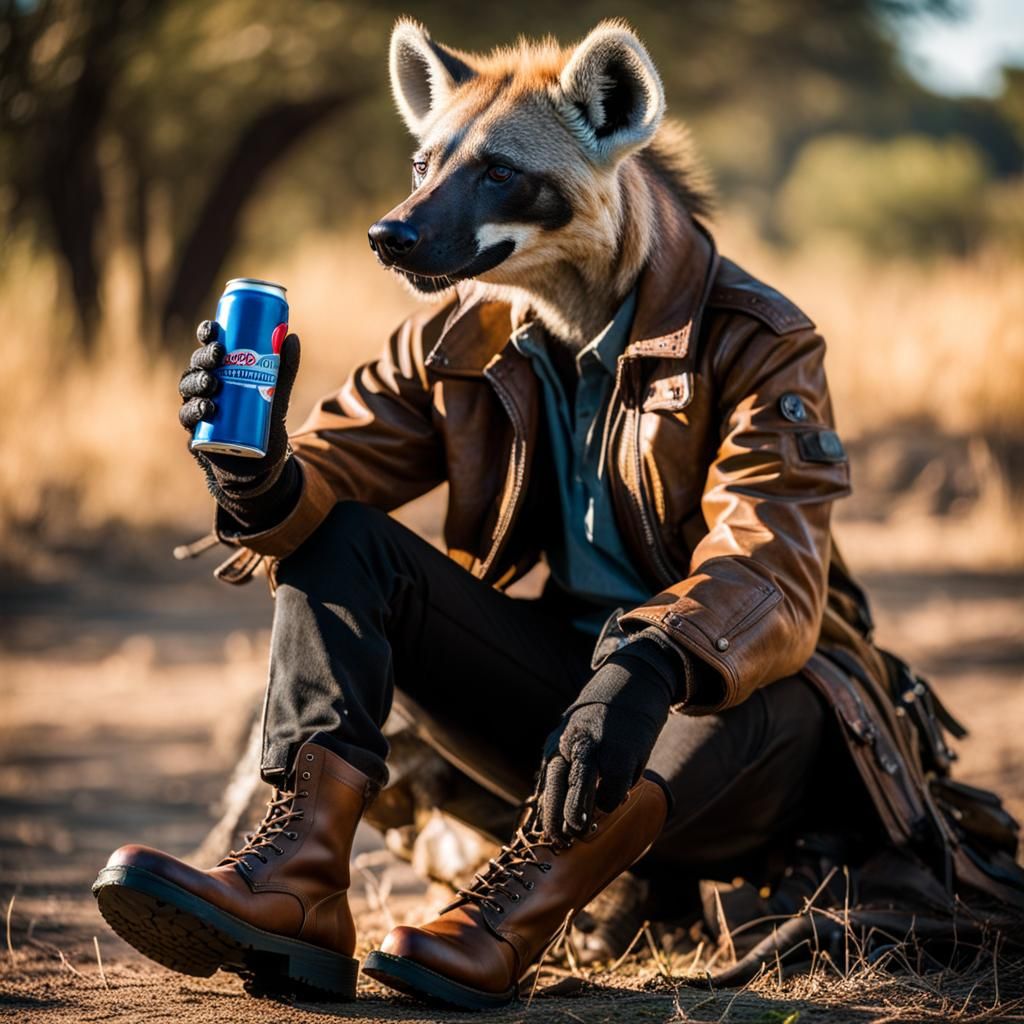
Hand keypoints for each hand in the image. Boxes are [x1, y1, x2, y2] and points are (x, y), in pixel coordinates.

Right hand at [179, 319, 302, 529]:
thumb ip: (285, 369)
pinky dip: (194, 412)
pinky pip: (188, 419)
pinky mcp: (196, 432)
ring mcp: (198, 409)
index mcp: (220, 372)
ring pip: (188, 390)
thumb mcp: (278, 395)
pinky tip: (206, 408)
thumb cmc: (264, 423)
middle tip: (218, 354)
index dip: (206, 335)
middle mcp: (204, 388)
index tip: (213, 328)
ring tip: (211, 382)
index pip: (208, 348)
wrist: (261, 463)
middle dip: (203, 357)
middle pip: (196, 366)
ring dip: (196, 382)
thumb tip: (292, 336)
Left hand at [539, 635, 682, 839]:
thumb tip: (548, 804)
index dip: (546, 815)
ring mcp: (598, 749)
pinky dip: (613, 799)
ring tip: (584, 829)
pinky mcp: (623, 754)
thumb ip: (563, 764)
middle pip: (558, 790)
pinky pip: (614, 791)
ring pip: (584, 795)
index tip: (547, 837)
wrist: (635, 681)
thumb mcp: (573, 734)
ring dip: (583, 816)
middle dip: (559, 821)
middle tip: (563, 841)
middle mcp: (572, 744)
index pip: (546, 783)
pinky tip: (616, 795)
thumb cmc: (602, 717)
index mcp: (558, 741)